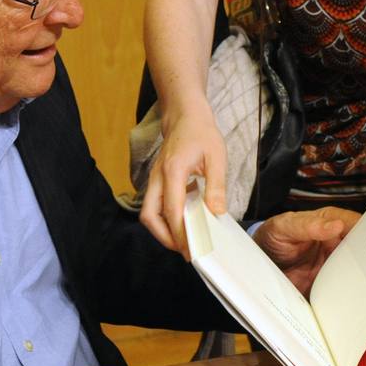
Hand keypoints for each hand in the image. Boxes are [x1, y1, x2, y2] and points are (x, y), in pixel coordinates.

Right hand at [139, 103, 226, 257]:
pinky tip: (184, 223)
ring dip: (163, 231)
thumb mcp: (217, 156)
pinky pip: (154, 206)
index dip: (180, 233)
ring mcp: (155, 179)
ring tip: (185, 241)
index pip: (172, 209)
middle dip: (164, 237)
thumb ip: (216, 186)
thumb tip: (216, 213)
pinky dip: (165, 220)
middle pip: (149, 216)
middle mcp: (158, 177)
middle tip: (185, 250)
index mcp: (173, 170)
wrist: (185, 115)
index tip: (192, 249)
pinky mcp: (157, 181)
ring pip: (149, 213)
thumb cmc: (201, 133)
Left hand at [252, 207, 359, 295]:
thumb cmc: (274, 237)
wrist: (258, 264)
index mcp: (332, 224)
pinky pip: (347, 292)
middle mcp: (339, 245)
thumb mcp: (285, 227)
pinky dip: (355, 298)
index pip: (360, 225)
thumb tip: (336, 225)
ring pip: (361, 273)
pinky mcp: (331, 286)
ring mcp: (337, 266)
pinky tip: (363, 306)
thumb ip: (308, 225)